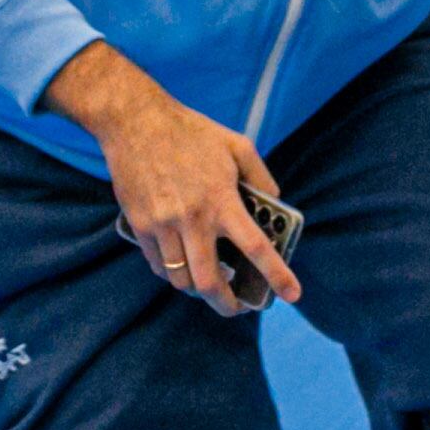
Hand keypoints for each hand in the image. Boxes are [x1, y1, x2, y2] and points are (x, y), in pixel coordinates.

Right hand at [49, 41, 300, 314]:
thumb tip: (275, 204)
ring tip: (212, 285)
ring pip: (181, 280)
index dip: (277, 275)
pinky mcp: (140, 227)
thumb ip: (261, 178)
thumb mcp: (239, 146)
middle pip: (209, 282)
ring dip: (199, 290)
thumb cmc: (192, 132)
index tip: (292, 295)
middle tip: (238, 306)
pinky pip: (159, 266)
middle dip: (226, 304)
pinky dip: (174, 274)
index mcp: (222, 200)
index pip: (257, 248)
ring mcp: (162, 226)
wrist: (136, 124)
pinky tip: (185, 266)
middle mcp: (192, 219)